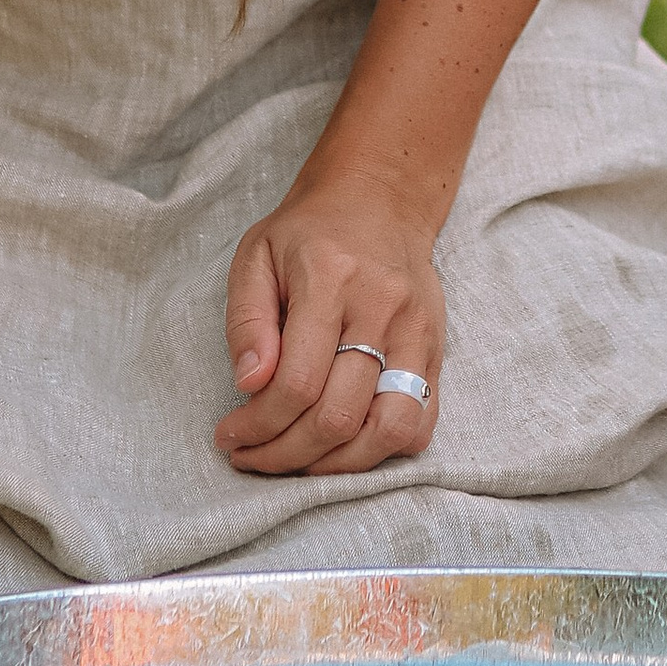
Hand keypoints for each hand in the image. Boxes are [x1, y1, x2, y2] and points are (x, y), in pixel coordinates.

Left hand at [215, 157, 445, 476]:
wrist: (380, 199)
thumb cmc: (308, 232)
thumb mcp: (256, 258)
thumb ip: (247, 322)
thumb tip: (249, 385)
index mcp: (330, 280)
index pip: (296, 383)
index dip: (258, 425)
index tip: (230, 435)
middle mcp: (381, 309)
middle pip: (339, 416)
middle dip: (286, 454)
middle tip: (253, 455)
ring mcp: (417, 332)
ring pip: (389, 430)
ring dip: (337, 466)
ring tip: (299, 461)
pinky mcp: (436, 348)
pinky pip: (421, 422)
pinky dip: (382, 450)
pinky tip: (343, 446)